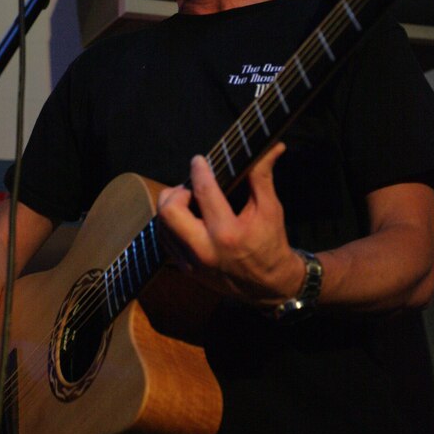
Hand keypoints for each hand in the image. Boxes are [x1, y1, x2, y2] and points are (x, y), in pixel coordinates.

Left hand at [157, 143, 304, 307]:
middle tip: (189, 188)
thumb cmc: (271, 244)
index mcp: (228, 233)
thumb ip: (262, 176)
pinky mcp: (186, 270)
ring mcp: (193, 263)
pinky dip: (171, 225)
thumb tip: (271, 146)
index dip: (199, 170)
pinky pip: (166, 241)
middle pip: (169, 212)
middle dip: (175, 192)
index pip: (204, 192)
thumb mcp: (271, 209)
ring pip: (162, 226)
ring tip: (188, 201)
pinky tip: (186, 218)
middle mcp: (206, 250)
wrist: (270, 287)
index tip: (199, 160)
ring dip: (171, 208)